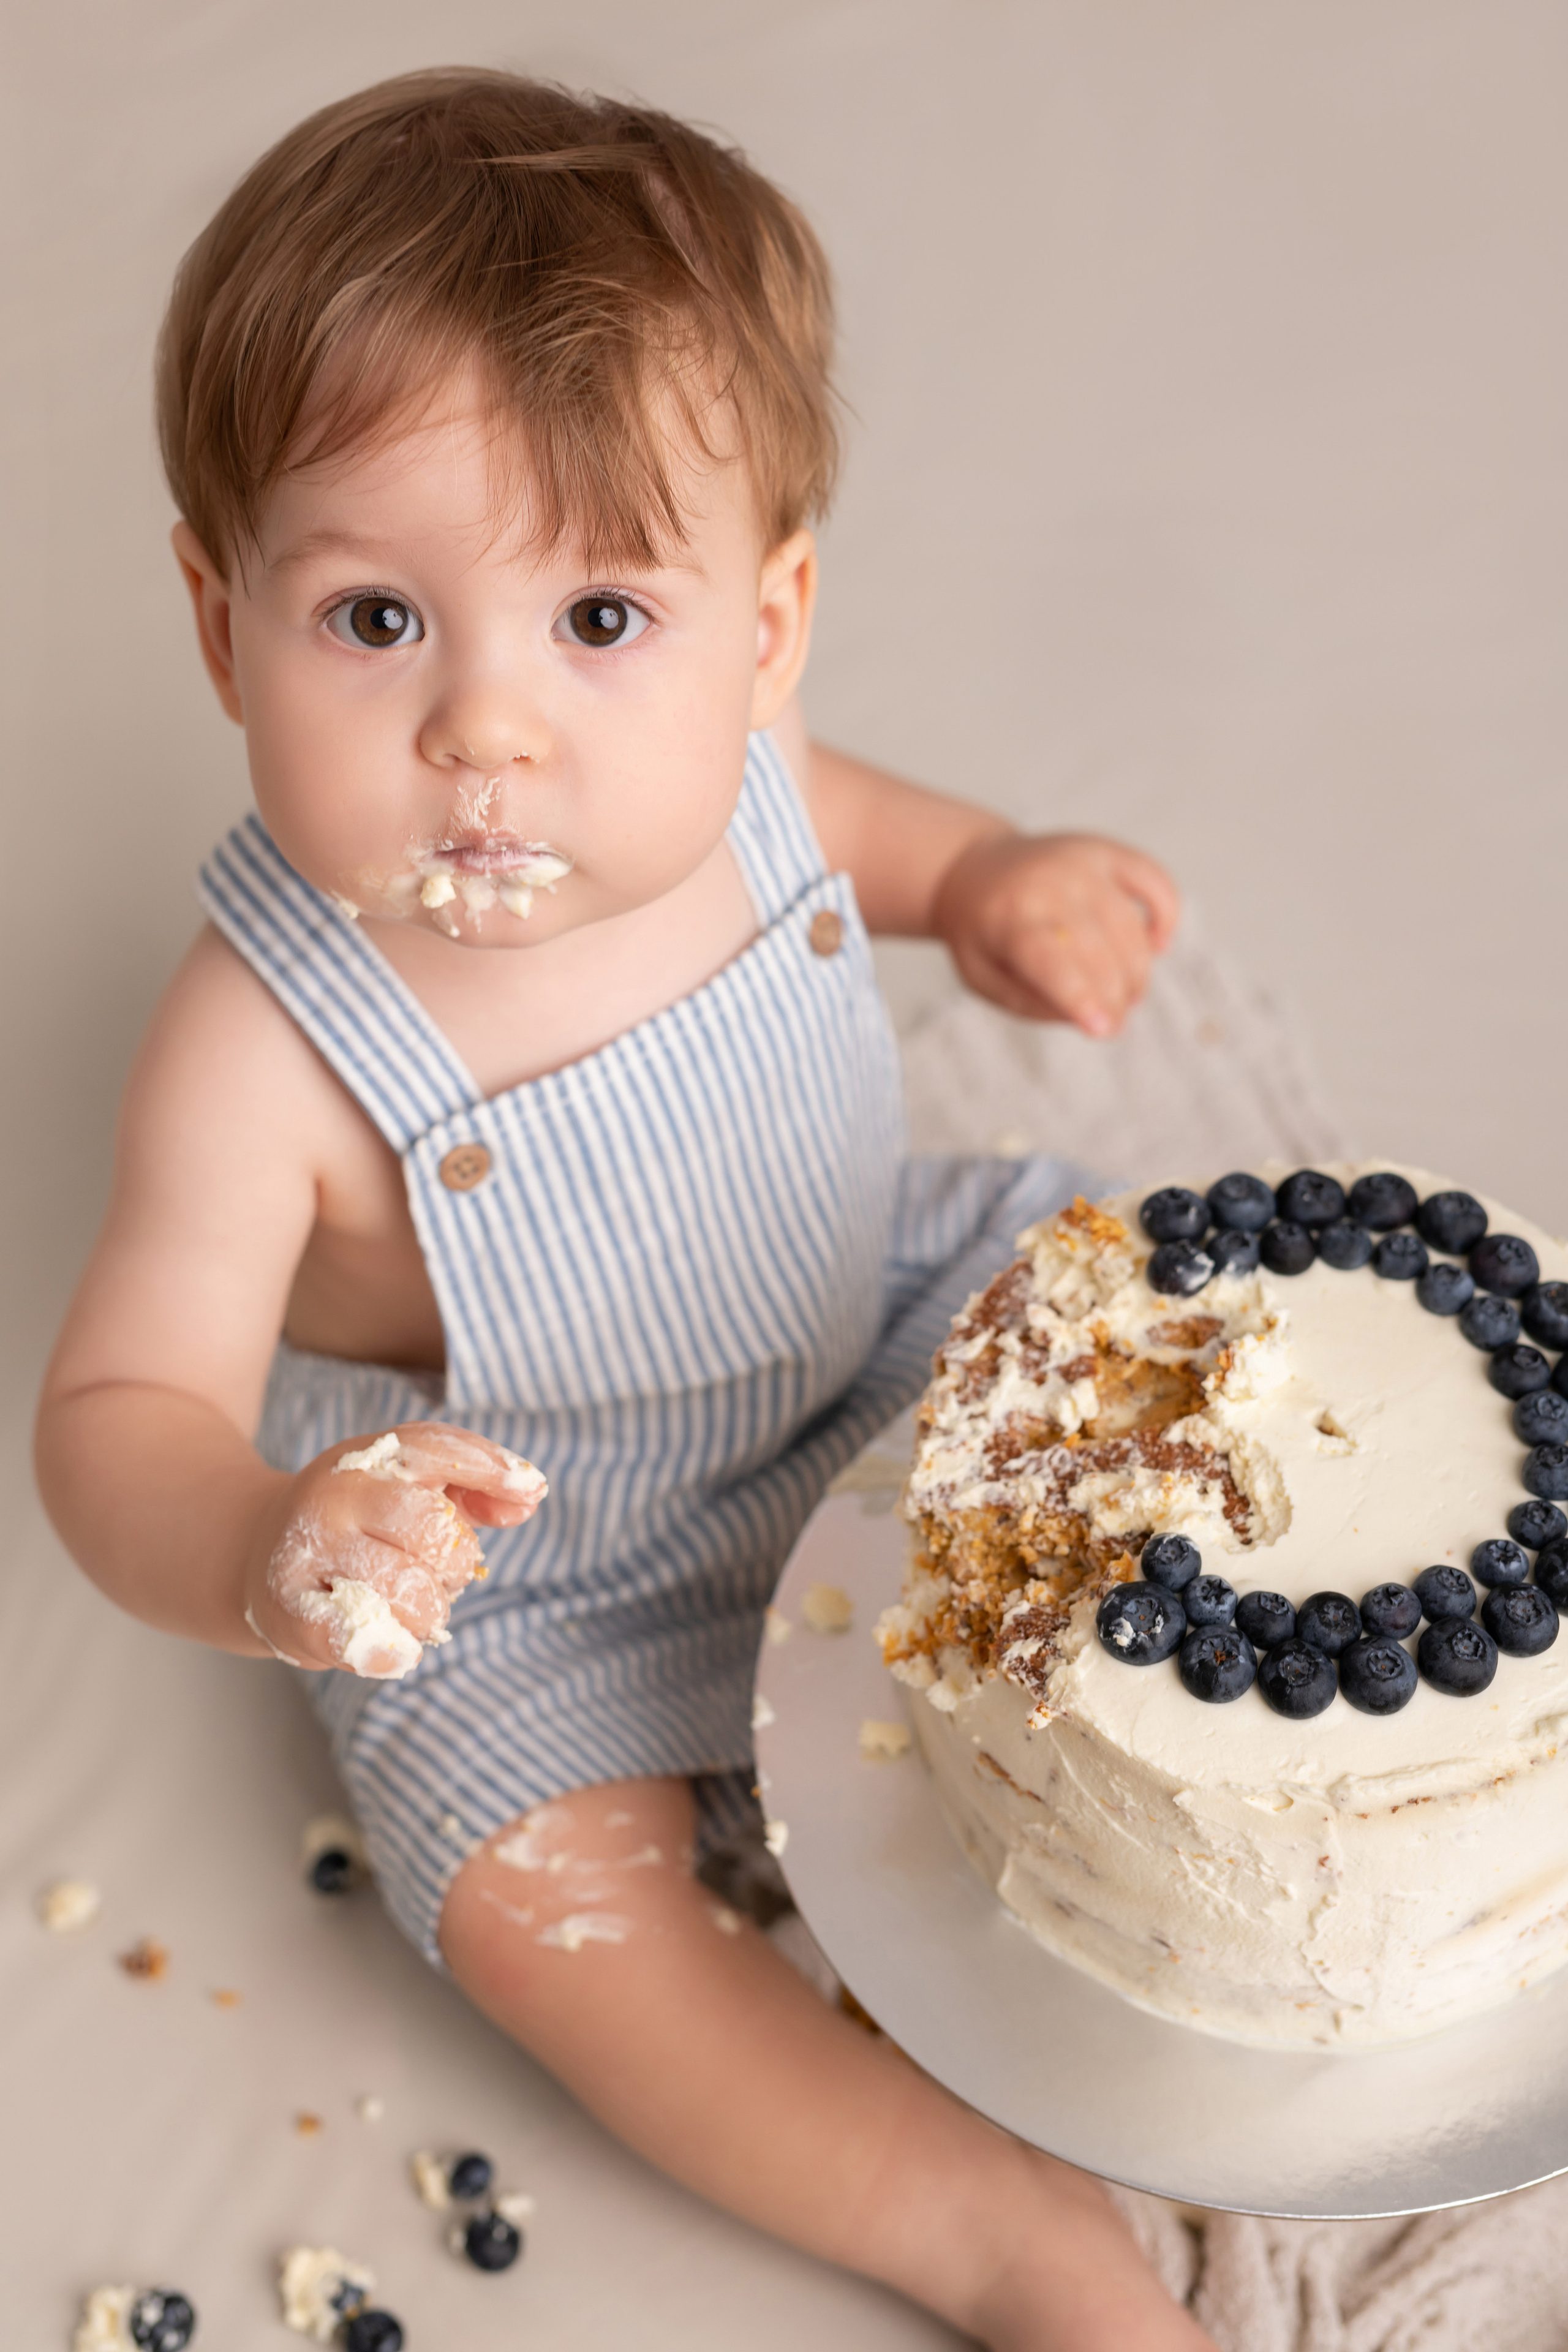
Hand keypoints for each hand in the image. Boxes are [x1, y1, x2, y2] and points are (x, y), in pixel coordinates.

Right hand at [243, 1422, 546, 1677]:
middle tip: (437, 1574)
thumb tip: (530, 1493)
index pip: (437, 1449)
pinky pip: (366, 1639)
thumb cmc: (360, 1519)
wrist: (258, 1553)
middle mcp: (334, 1497)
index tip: (531, 1491)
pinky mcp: (290, 1611)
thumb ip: (475, 1482)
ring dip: (428, 1612)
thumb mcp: (411, 1482)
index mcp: (368, 1457)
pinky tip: (395, 1646)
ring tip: (408, 1605)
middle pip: (434, 1532)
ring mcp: (307, 1552)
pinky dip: (395, 1650)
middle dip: (456, 1565)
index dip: (490, 1468)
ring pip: (410, 1593)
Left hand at [931, 831, 1178, 1034]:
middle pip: (1099, 950)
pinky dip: (1167, 915)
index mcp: (1010, 918)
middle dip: (1115, 997)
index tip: (1103, 1030)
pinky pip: (1155, 880)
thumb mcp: (983, 978)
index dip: (1082, 998)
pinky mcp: (1107, 851)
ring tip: (1128, 994)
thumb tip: (1095, 1021)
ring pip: (1129, 925)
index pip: (1053, 962)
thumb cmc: (981, 934)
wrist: (973, 867)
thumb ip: (1033, 1004)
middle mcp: (1050, 883)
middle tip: (1114, 1022)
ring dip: (1138, 971)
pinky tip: (1158, 944)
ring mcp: (1082, 862)